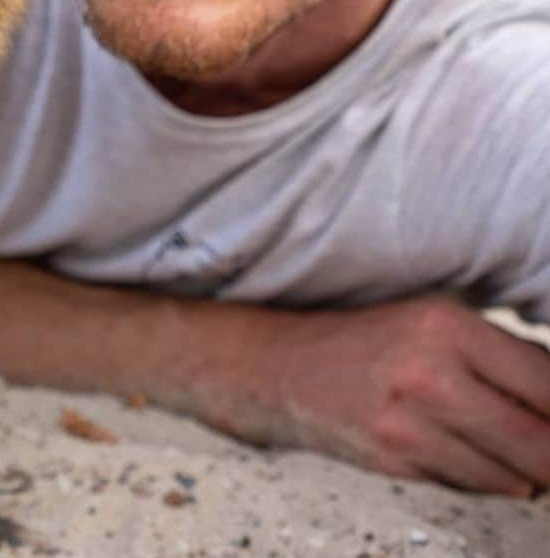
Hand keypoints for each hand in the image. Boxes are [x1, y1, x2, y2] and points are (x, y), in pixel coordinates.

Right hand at [267, 297, 549, 494]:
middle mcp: (429, 374)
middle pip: (537, 442)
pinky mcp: (395, 463)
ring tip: (518, 453)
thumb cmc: (362, 338)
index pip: (546, 382)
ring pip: (510, 477)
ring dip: (525, 473)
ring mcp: (409, 425)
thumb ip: (497, 352)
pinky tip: (478, 459)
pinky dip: (486, 480)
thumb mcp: (431, 319)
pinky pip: (468, 487)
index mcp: (445, 326)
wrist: (283, 366)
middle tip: (548, 447)